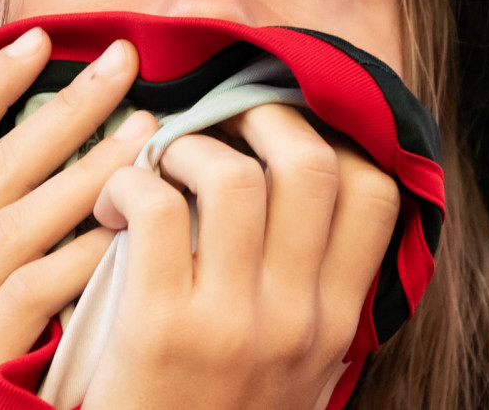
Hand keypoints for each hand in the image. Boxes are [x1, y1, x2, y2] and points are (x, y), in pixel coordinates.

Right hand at [0, 29, 157, 408]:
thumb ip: (1, 259)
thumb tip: (72, 181)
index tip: (35, 40)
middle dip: (56, 110)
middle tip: (120, 60)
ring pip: (12, 223)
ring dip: (85, 170)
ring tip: (148, 129)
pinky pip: (32, 293)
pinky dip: (84, 251)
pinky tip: (131, 224)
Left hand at [85, 104, 400, 409]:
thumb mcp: (292, 370)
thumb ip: (306, 294)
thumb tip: (295, 193)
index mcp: (336, 323)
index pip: (374, 194)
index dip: (332, 140)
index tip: (280, 138)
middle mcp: (299, 318)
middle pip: (312, 165)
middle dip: (265, 118)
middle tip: (221, 125)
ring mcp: (233, 322)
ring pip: (232, 174)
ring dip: (188, 147)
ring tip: (160, 168)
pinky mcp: (160, 327)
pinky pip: (153, 207)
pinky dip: (128, 183)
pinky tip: (114, 205)